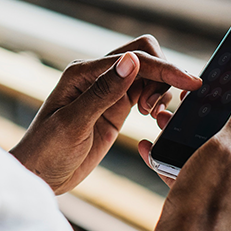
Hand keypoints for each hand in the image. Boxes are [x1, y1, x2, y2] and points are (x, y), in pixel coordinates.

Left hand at [10, 35, 201, 194]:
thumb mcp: (74, 124)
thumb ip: (104, 92)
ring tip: (150, 115)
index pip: (133, 58)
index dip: (164, 68)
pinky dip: (156, 99)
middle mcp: (95, 76)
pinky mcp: (114, 108)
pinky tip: (151, 117)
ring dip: (159, 89)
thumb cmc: (47, 150)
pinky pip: (144, 92)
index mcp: (82, 72)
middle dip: (162, 75)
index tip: (191, 83)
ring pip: (147, 73)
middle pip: (143, 55)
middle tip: (153, 109)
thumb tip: (132, 61)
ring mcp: (106, 91)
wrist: (39, 175)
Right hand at [135, 84, 230, 230]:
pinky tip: (147, 146)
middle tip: (186, 93)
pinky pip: (180, 165)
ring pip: (201, 144)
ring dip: (183, 127)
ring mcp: (216, 181)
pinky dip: (165, 153)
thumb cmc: (205, 199)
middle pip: (229, 126)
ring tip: (161, 115)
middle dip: (209, 106)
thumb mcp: (226, 149)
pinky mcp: (194, 193)